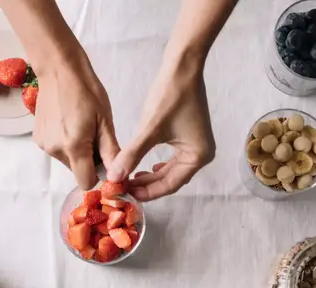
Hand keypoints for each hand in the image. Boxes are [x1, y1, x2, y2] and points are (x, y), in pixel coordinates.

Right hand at [33, 56, 119, 189]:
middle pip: (77, 171)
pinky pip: (57, 150)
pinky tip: (69, 124)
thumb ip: (110, 152)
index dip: (98, 176)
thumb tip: (118, 175)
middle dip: (89, 162)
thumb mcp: (105, 122)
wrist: (59, 69)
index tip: (106, 164)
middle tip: (96, 138)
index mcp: (74, 146)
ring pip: (67, 161)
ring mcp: (44, 144)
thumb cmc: (87, 91)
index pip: (86, 182)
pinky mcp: (38, 138)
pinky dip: (66, 144)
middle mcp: (55, 150)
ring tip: (82, 127)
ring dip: (77, 152)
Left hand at [107, 66, 215, 200]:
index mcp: (198, 157)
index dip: (146, 192)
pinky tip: (141, 166)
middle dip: (146, 184)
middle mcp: (201, 155)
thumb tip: (114, 177)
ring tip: (128, 178)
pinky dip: (155, 165)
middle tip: (122, 186)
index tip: (125, 193)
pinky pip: (171, 160)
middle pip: (170, 180)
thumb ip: (131, 155)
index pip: (169, 185)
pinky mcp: (189, 137)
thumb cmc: (170, 96)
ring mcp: (196, 146)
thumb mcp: (149, 129)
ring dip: (149, 176)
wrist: (183, 66)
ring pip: (169, 171)